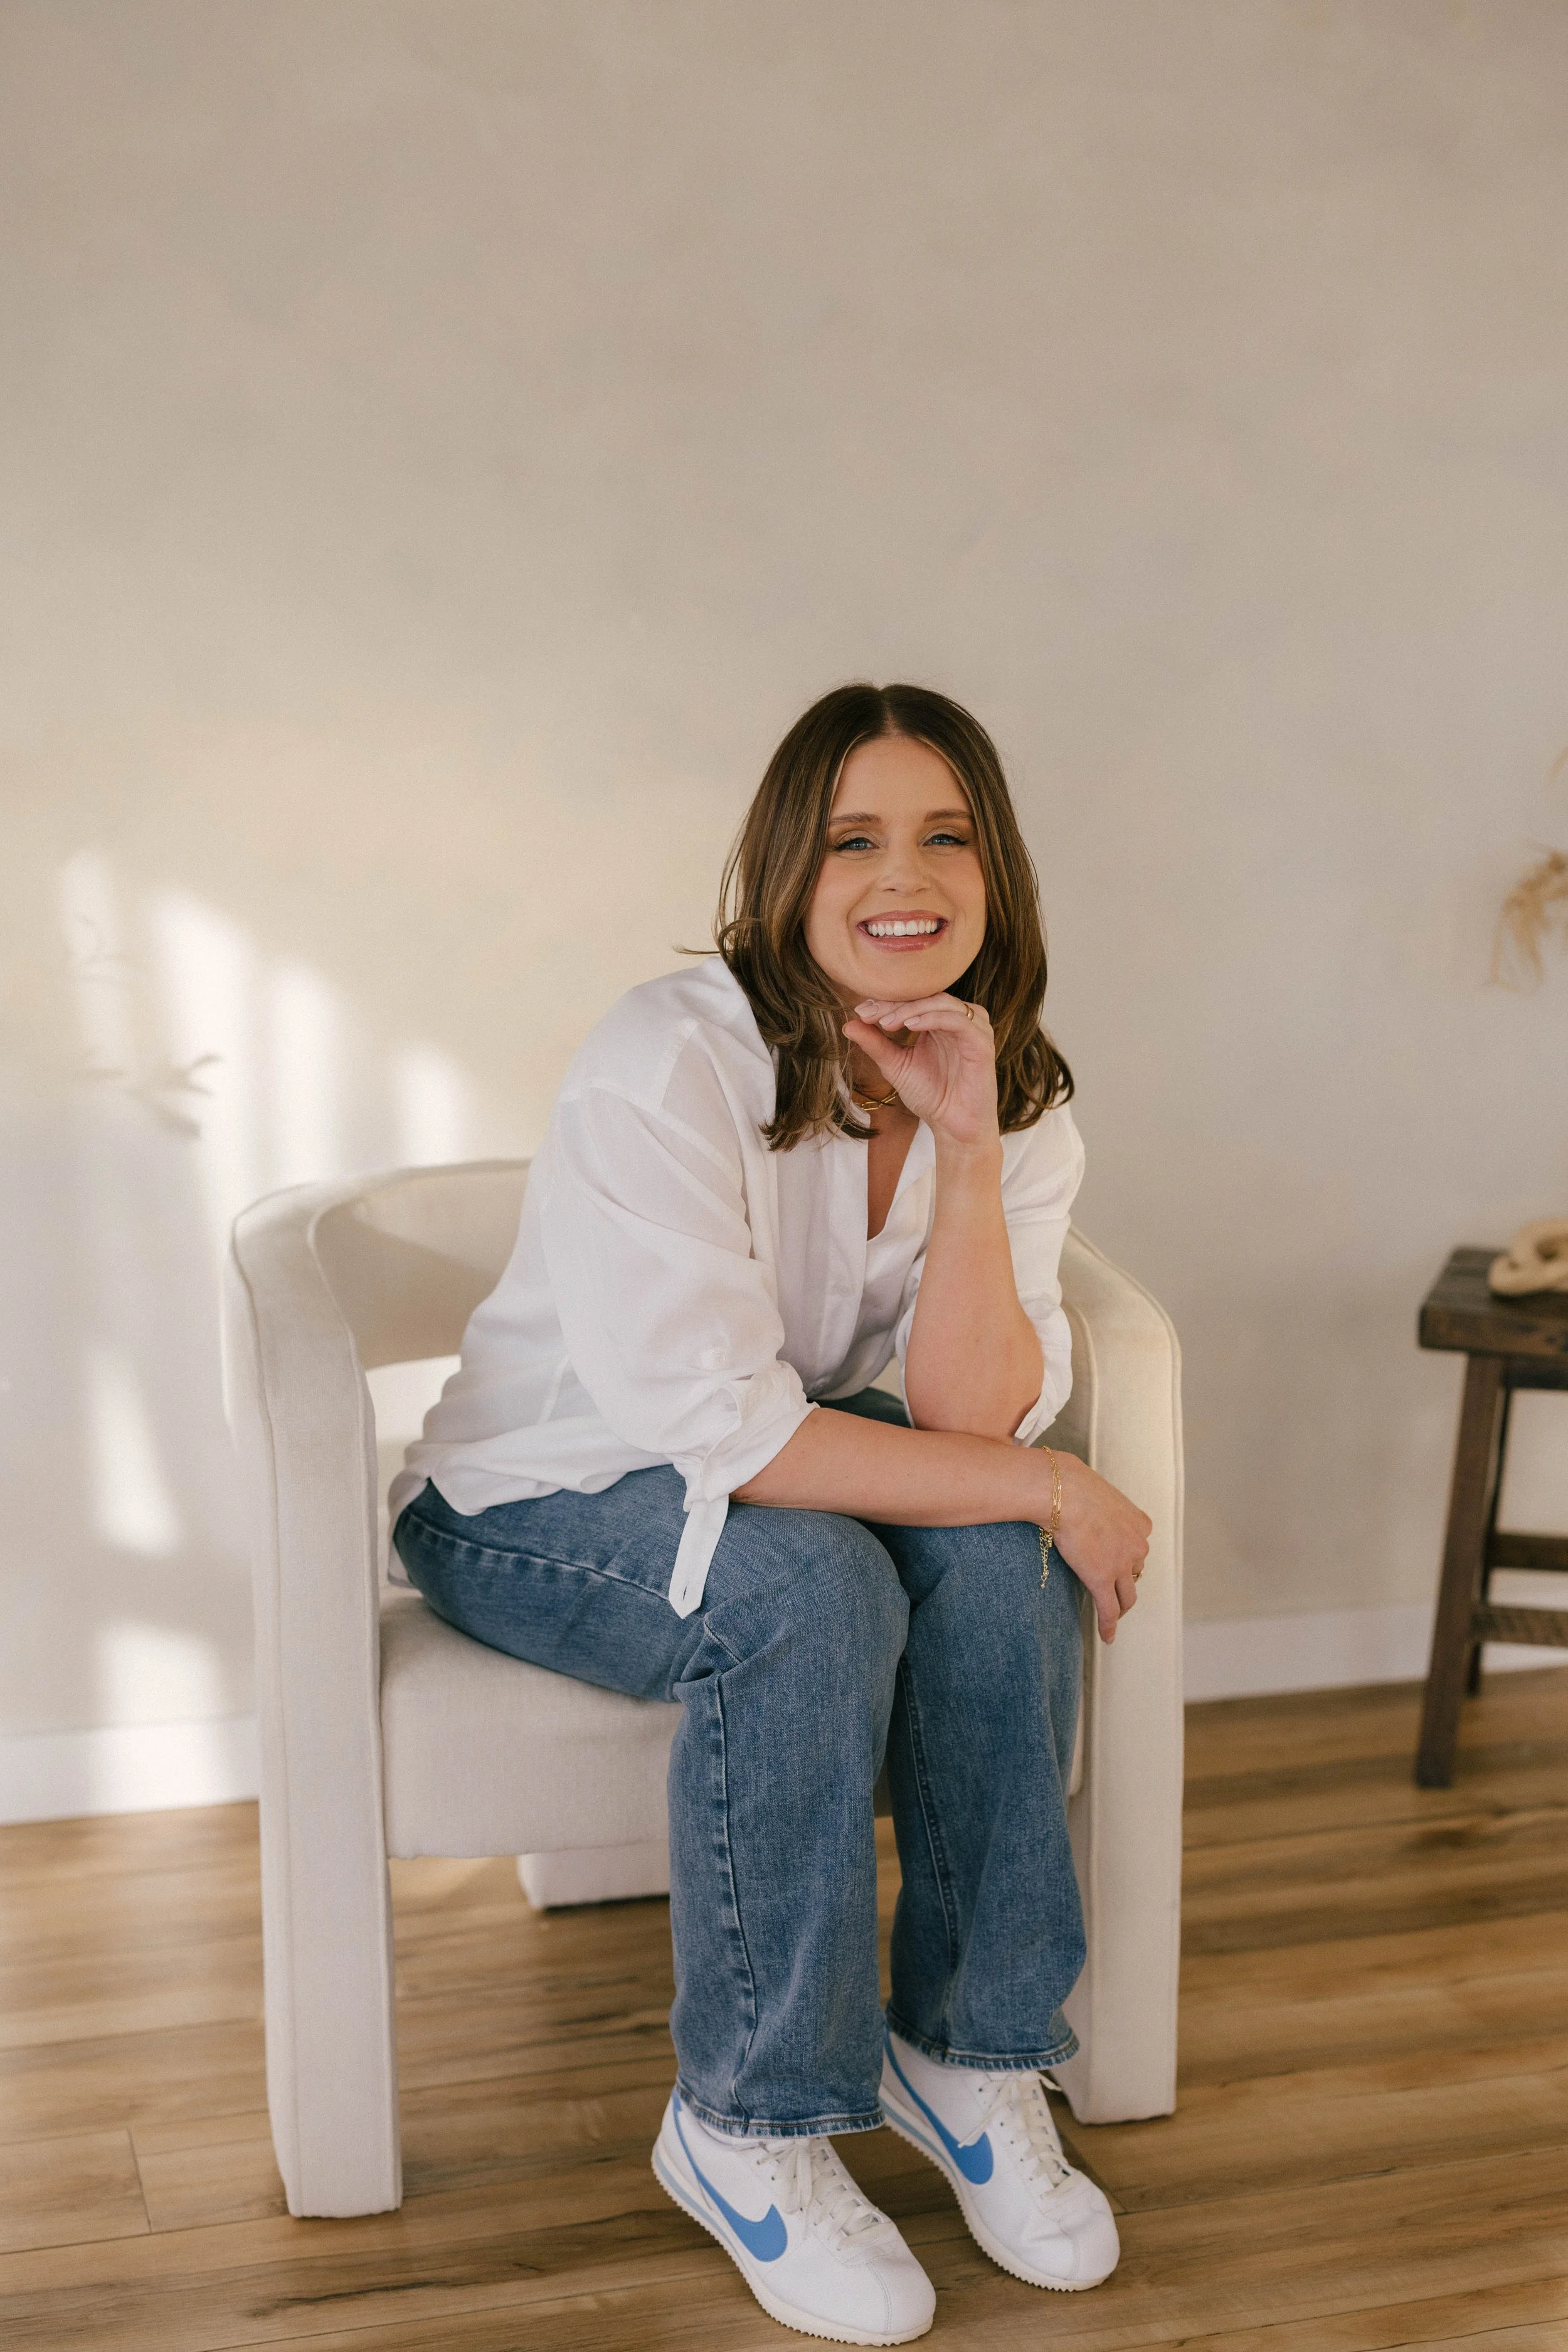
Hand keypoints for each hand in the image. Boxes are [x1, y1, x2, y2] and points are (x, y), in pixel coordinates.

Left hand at [843, 994, 999, 1149]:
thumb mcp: (895, 1066)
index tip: (860, 1011)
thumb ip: (875, 1044)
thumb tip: (847, 1024)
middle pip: (927, 996)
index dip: (886, 1002)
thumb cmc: (930, 1096)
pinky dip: (934, 1018)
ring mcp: (973, 1029)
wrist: (953, 1127)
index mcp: (939, 1022)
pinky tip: (912, 1025)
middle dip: (895, 1004)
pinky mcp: (982, 1043)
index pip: (913, 1000)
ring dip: (912, 1009)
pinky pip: (959, 1021)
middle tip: (870, 1014)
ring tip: (887, 1022)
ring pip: (943, 1003)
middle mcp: (958, 1020)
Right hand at [1052, 1453, 1151, 1643]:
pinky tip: (1107, 1637)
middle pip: (1135, 1572)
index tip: (1118, 1563)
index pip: (1138, 1547)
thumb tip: (1077, 1498)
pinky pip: (1109, 1610)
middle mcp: (1137, 1545)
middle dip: (1125, 1581)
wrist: (1063, 1490)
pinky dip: (1109, 1625)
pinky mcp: (1102, 1580)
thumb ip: (1097, 1503)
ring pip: (1127, 1595)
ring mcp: (1122, 1565)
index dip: (1127, 1558)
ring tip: (1112, 1615)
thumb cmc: (1071, 1484)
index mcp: (1139, 1523)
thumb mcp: (1096, 1490)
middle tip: (1112, 1589)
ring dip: (1120, 1606)